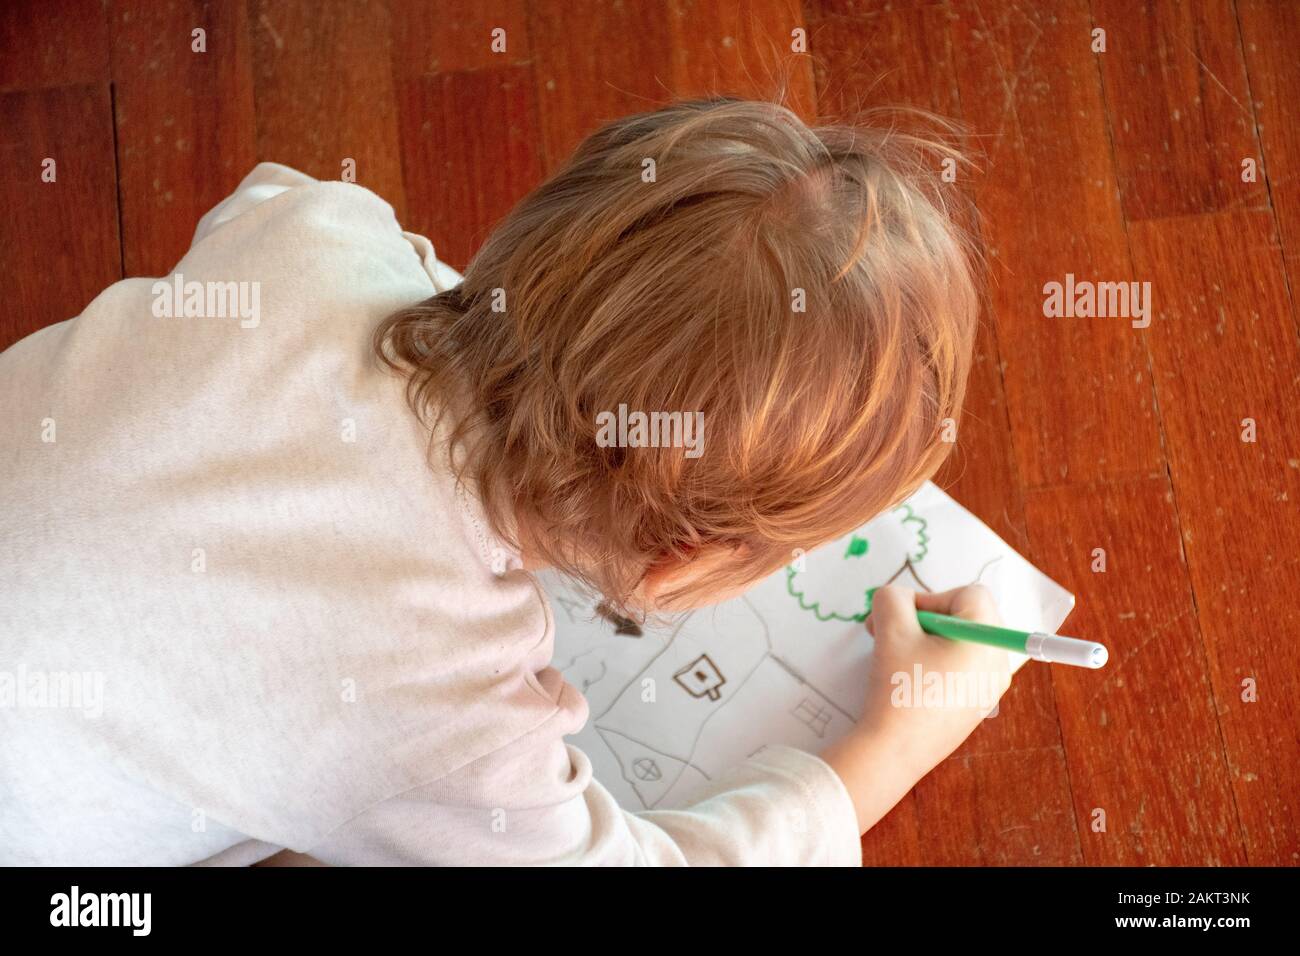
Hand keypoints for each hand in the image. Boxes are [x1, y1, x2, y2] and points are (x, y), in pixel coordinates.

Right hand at [820, 584, 1012, 832]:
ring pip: (962, 644)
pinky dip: (935, 665)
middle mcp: (998, 662)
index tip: (903, 621)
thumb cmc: (899, 688)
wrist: (895, 751)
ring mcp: (990, 688)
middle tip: (894, 634)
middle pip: (968, 618)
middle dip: (928, 619)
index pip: (969, 594)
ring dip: (927, 641)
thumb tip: (898, 599)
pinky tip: (908, 682)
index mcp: (988, 640)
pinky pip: (961, 670)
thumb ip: (892, 598)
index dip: (931, 598)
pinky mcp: (976, 707)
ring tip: (896, 659)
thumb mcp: (890, 630)